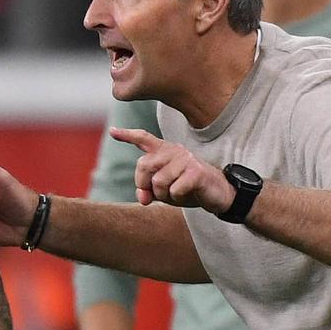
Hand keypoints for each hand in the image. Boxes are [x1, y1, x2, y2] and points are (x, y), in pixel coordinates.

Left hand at [109, 128, 232, 213]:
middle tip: (158, 195)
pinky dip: (177, 198)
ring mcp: (186, 159)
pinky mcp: (196, 171)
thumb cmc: (189, 189)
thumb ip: (149, 190)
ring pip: (158, 181)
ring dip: (165, 196)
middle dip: (145, 185)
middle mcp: (174, 150)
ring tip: (177, 194)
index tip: (112, 131)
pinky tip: (188, 194)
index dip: (127, 135)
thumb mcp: (165, 190)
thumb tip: (142, 198)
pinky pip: (174, 189)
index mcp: (165, 151)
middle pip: (143, 166)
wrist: (217, 194)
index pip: (143, 139)